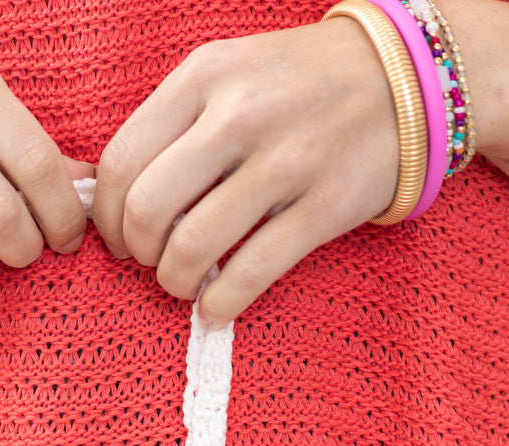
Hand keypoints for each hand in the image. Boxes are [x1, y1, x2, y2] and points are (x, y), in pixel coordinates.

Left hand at [91, 21, 399, 325]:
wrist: (402, 79)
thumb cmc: (296, 86)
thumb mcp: (226, 76)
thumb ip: (172, 125)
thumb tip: (116, 201)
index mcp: (203, 78)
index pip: (120, 163)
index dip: (106, 217)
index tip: (118, 238)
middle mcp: (239, 115)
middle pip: (146, 210)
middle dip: (137, 252)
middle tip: (151, 261)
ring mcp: (285, 161)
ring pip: (192, 247)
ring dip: (175, 282)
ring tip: (185, 283)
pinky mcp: (322, 207)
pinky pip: (250, 272)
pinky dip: (221, 302)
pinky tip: (217, 306)